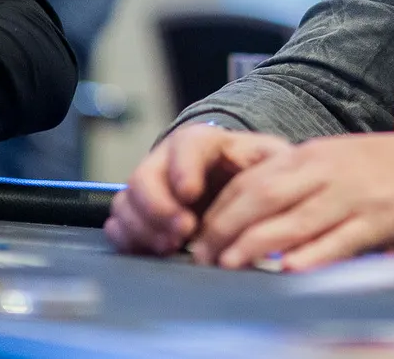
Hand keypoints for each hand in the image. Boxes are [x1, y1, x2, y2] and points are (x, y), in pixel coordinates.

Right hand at [105, 124, 291, 255]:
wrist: (233, 177)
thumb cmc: (254, 169)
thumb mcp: (271, 161)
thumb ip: (273, 169)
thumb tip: (276, 194)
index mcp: (203, 142)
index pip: (186, 145)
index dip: (183, 169)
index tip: (190, 194)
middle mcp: (167, 159)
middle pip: (145, 176)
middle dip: (160, 207)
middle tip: (183, 231)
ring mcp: (149, 185)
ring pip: (127, 200)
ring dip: (144, 227)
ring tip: (171, 246)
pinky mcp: (138, 211)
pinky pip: (117, 223)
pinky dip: (128, 238)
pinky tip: (152, 250)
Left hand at [188, 125, 393, 271]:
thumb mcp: (341, 160)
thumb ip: (302, 180)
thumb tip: (255, 212)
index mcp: (315, 154)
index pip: (251, 179)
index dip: (218, 209)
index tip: (196, 235)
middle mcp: (328, 171)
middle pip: (261, 198)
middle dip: (224, 230)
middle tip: (201, 258)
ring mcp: (354, 196)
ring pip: (291, 221)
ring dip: (253, 246)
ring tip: (227, 267)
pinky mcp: (380, 221)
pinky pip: (338, 241)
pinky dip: (310, 257)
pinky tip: (287, 271)